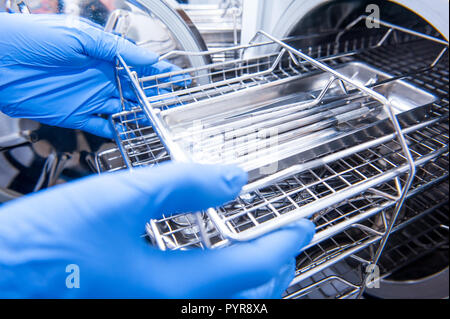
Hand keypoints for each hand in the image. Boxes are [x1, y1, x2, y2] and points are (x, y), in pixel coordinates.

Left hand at [0, 13, 186, 138]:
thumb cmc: (32, 39)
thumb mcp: (79, 36)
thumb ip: (115, 48)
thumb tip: (147, 58)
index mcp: (104, 56)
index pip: (140, 65)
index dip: (161, 72)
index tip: (180, 79)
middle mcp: (101, 77)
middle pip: (136, 90)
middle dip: (157, 98)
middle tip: (175, 107)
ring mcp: (90, 97)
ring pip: (124, 110)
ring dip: (141, 117)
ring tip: (159, 123)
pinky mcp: (77, 116)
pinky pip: (102, 126)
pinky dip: (116, 131)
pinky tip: (129, 135)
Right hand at [0, 162, 314, 297]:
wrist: (4, 271)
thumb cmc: (47, 242)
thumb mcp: (120, 197)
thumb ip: (183, 184)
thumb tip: (232, 177)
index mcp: (171, 284)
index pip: (251, 266)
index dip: (283, 242)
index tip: (302, 225)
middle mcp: (167, 307)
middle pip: (248, 298)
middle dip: (278, 266)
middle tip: (290, 240)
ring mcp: (151, 310)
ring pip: (227, 308)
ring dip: (256, 280)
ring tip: (267, 254)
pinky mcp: (137, 303)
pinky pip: (199, 305)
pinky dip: (223, 288)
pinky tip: (214, 268)